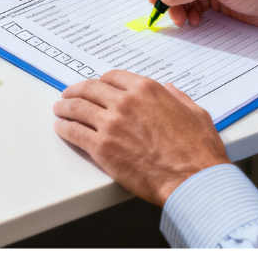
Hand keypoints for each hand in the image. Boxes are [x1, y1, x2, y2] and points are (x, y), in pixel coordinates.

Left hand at [52, 70, 229, 204]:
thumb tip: (170, 89)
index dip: (101, 82)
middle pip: (90, 89)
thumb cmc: (198, 151)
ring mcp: (111, 124)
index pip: (113, 77)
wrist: (192, 180)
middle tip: (68, 94)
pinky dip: (64, 128)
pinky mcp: (102, 147)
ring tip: (60, 109)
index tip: (96, 86)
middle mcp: (125, 101)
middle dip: (76, 90)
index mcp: (146, 90)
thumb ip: (179, 97)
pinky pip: (75, 132)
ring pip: (78, 108)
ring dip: (65, 107)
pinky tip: (61, 127)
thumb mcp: (195, 113)